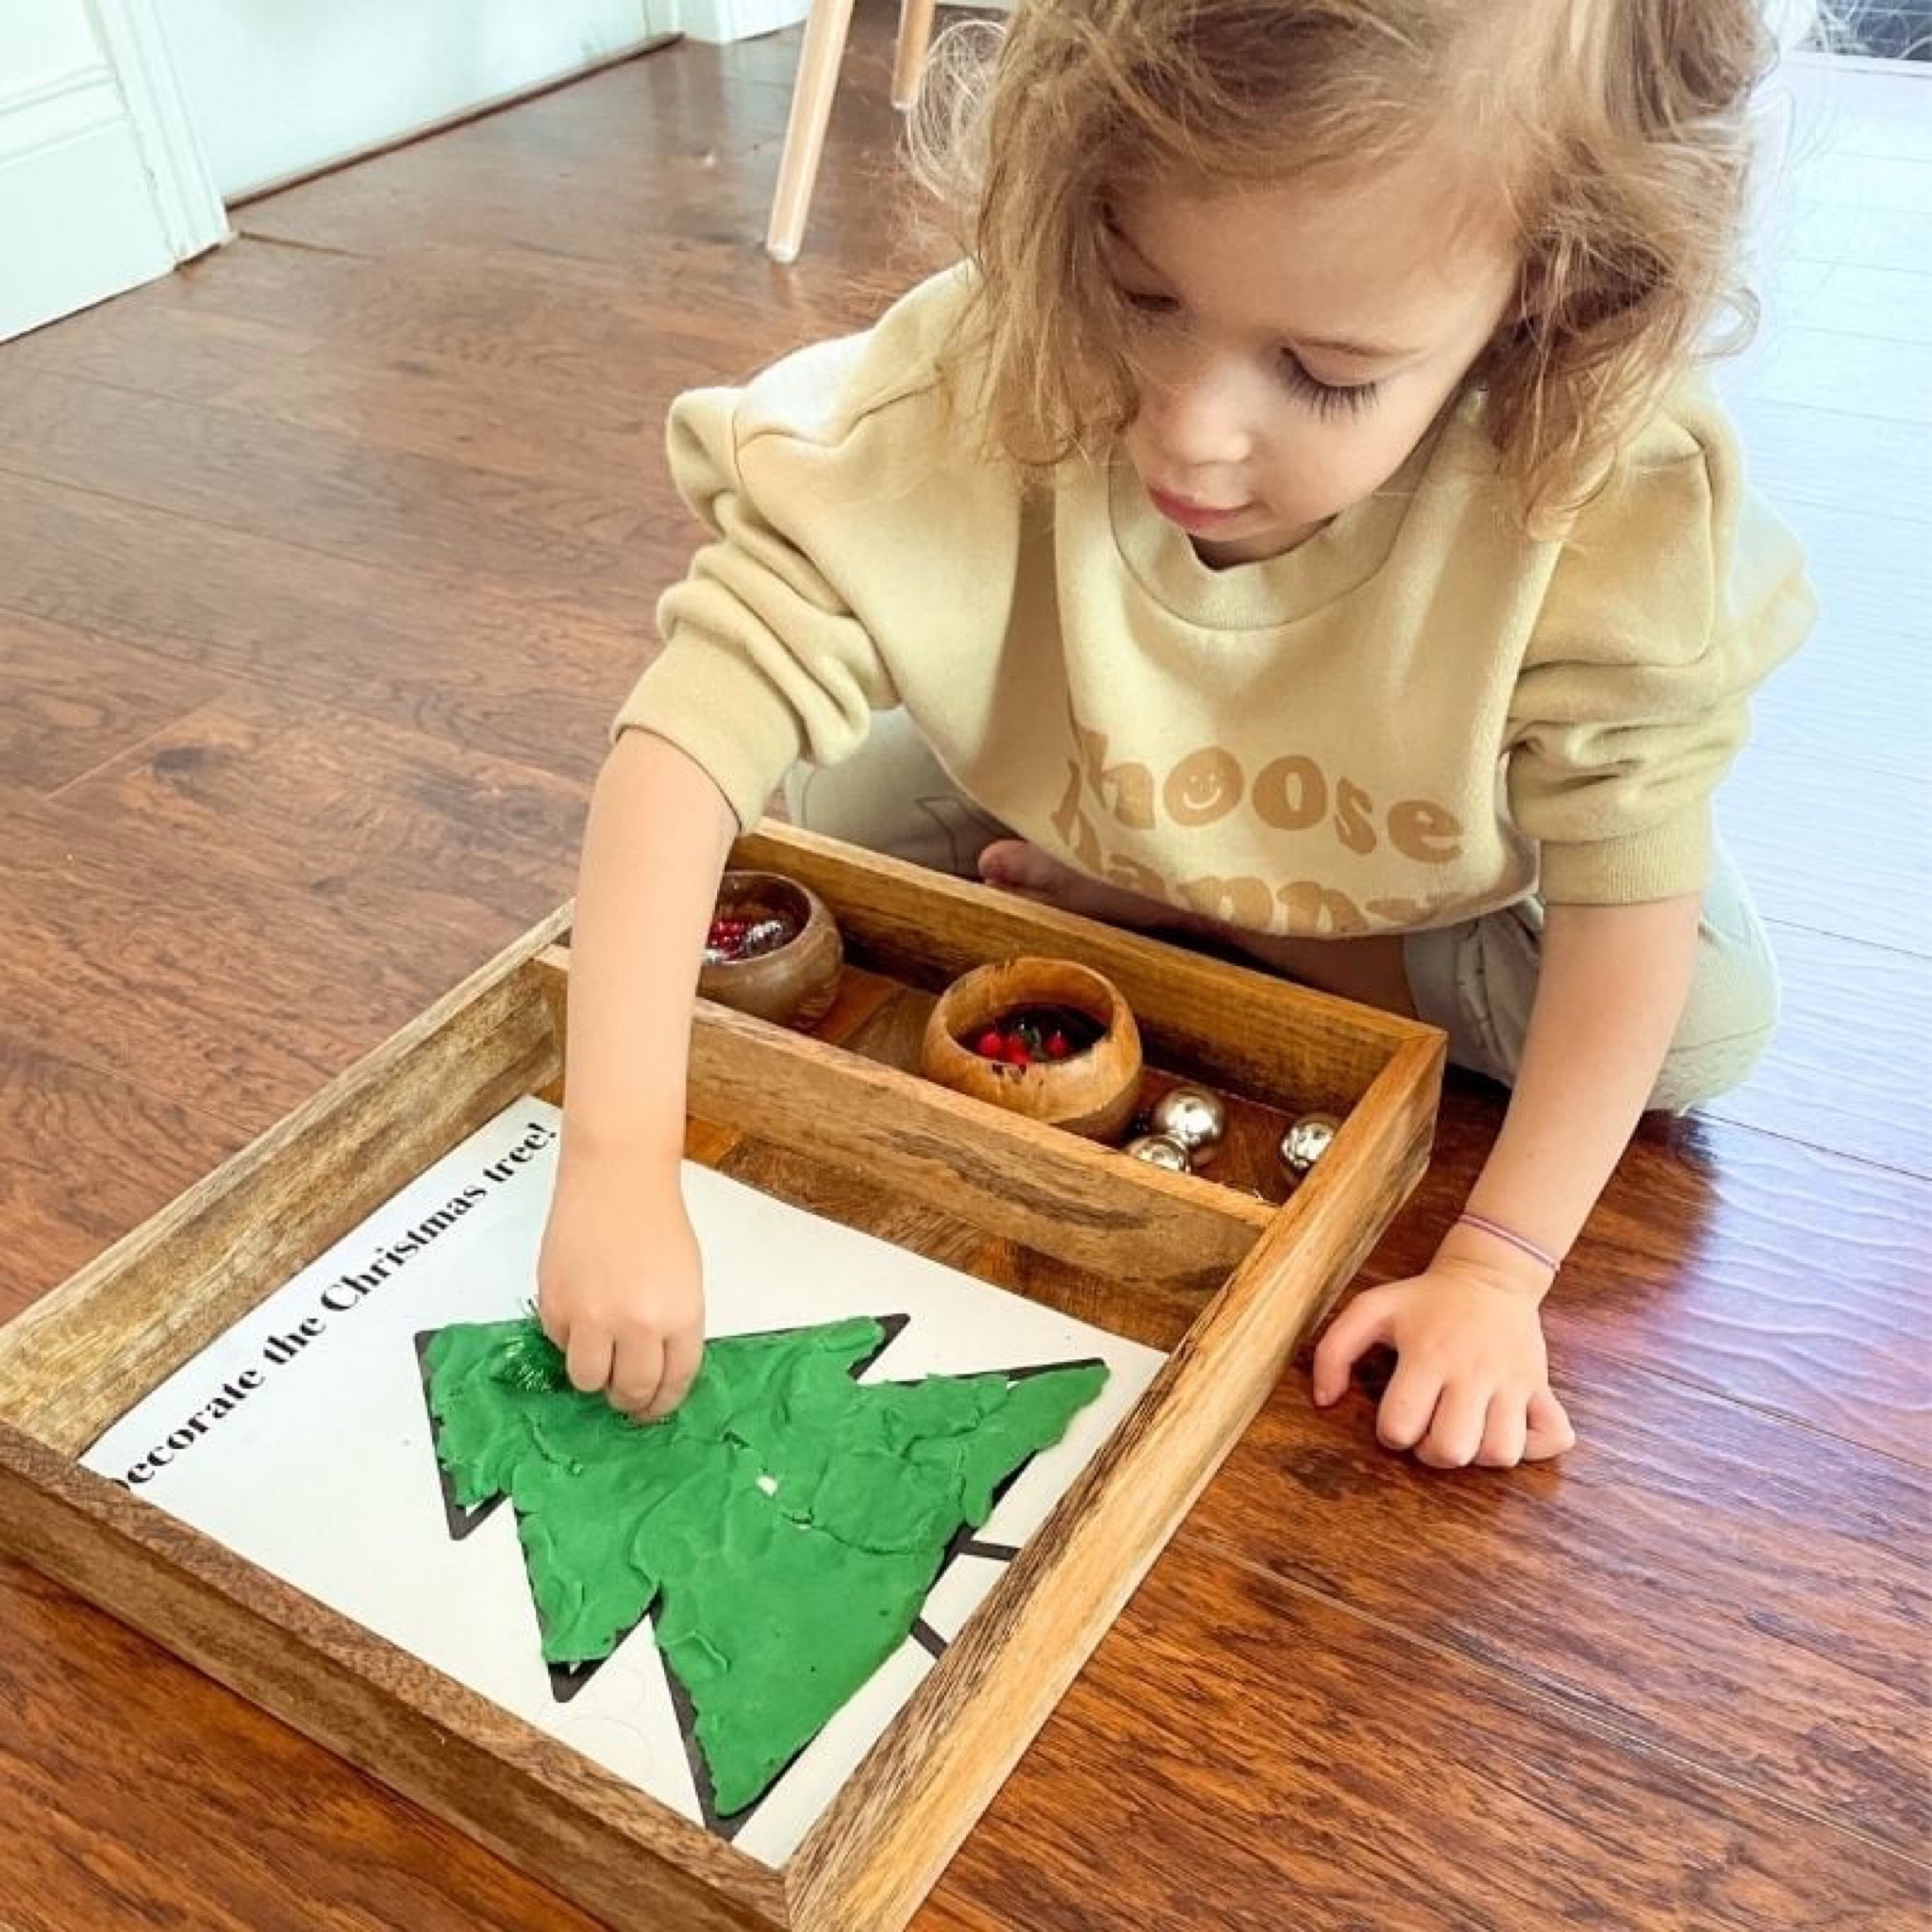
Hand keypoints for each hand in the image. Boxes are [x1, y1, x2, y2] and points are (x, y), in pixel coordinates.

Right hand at [536, 1156, 703, 1421]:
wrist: (617, 1179)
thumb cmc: (657, 1222)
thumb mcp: (685, 1280)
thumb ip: (672, 1326)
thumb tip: (653, 1370)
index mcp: (680, 1317)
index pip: (674, 1382)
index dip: (662, 1403)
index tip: (653, 1410)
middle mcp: (637, 1324)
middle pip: (630, 1390)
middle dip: (629, 1400)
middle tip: (624, 1396)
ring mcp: (592, 1318)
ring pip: (588, 1380)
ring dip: (595, 1377)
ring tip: (600, 1360)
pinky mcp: (555, 1307)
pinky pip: (561, 1346)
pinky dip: (570, 1341)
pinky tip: (581, 1317)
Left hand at [1311, 1257, 1575, 1468]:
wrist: (1489, 1275)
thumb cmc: (1424, 1299)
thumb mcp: (1370, 1309)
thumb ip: (1333, 1352)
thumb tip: (1324, 1402)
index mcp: (1427, 1355)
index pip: (1401, 1425)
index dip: (1391, 1433)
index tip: (1397, 1417)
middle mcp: (1472, 1372)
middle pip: (1453, 1449)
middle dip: (1432, 1454)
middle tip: (1429, 1432)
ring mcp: (1512, 1382)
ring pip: (1502, 1452)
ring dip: (1479, 1456)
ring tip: (1466, 1433)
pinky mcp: (1541, 1388)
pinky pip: (1553, 1437)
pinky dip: (1535, 1448)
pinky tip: (1509, 1432)